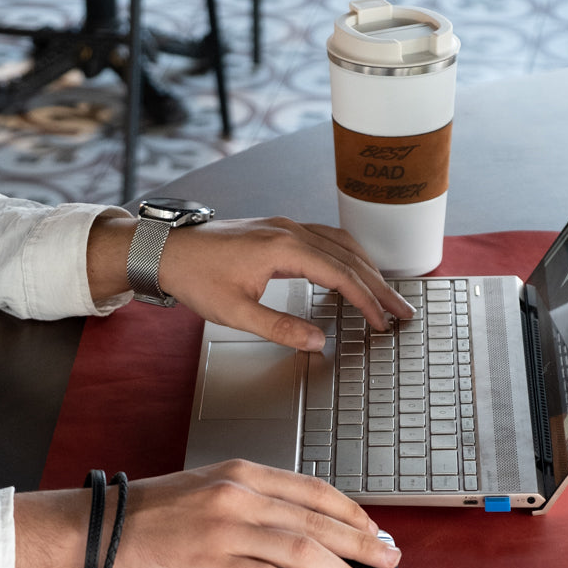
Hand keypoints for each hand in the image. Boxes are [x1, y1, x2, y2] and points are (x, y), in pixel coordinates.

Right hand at [13, 461, 401, 567]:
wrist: (102, 527)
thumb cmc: (155, 512)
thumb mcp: (210, 488)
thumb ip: (257, 503)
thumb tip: (304, 528)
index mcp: (242, 475)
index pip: (314, 491)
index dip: (351, 512)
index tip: (374, 529)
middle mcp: (239, 497)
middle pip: (318, 522)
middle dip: (362, 544)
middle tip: (389, 559)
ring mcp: (226, 530)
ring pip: (303, 551)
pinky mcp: (211, 565)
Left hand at [87, 215, 415, 348]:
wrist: (165, 248)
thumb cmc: (195, 277)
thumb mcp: (235, 313)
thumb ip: (280, 327)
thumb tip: (317, 341)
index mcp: (284, 249)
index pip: (341, 275)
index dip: (367, 301)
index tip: (383, 323)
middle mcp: (290, 231)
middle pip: (350, 258)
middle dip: (380, 287)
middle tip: (402, 312)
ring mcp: (285, 226)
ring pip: (342, 244)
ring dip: (368, 269)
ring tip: (386, 294)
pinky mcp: (278, 229)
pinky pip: (326, 238)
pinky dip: (348, 255)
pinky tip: (353, 268)